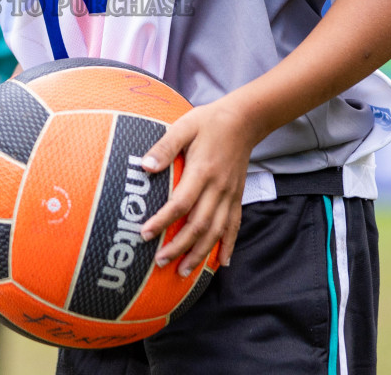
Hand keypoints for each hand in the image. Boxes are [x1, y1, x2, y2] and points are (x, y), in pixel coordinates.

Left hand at [138, 100, 257, 276]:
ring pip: (216, 231)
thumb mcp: (184, 126)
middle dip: (179, 246)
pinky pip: (235, 225)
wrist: (245, 120)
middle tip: (160, 261)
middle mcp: (218, 188)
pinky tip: (222, 262)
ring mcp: (230, 194)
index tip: (145, 234)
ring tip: (183, 270)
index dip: (162, 221)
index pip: (181, 203)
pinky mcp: (237, 197)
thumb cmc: (209, 122)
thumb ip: (165, 147)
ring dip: (200, 253)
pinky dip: (229, 245)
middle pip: (199, 224)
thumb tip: (145, 166)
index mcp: (202, 171)